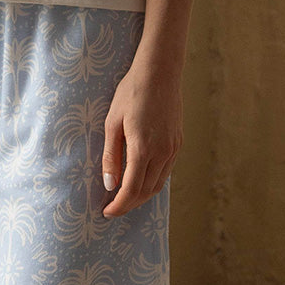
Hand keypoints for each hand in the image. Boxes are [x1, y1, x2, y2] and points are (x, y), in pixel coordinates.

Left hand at [101, 50, 182, 216]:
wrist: (159, 73)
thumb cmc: (131, 93)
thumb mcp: (112, 123)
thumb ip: (112, 156)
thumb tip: (109, 185)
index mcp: (143, 148)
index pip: (132, 190)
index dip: (119, 205)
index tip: (106, 212)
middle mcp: (162, 153)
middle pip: (146, 191)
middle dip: (129, 204)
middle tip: (113, 208)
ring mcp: (173, 148)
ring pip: (158, 184)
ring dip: (141, 195)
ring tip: (124, 197)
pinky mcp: (178, 143)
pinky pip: (166, 171)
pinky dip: (152, 182)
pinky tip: (140, 179)